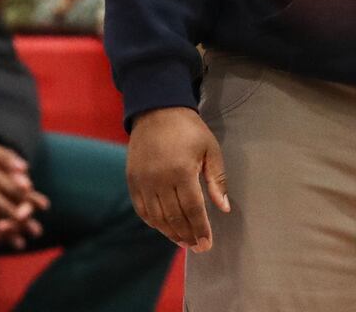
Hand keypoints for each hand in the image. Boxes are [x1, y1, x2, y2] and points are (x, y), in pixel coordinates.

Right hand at [127, 107, 230, 252]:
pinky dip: (152, 222)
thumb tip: (224, 208)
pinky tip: (163, 227)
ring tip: (182, 240)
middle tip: (196, 246)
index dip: (201, 229)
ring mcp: (143, 180)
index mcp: (182, 171)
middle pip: (174, 217)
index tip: (206, 244)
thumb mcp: (210, 148)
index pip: (193, 209)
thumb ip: (217, 179)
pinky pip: (141, 208)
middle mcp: (160, 179)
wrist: (156, 109)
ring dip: (170, 232)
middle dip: (187, 235)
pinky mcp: (132, 179)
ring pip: (156, 217)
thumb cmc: (188, 129)